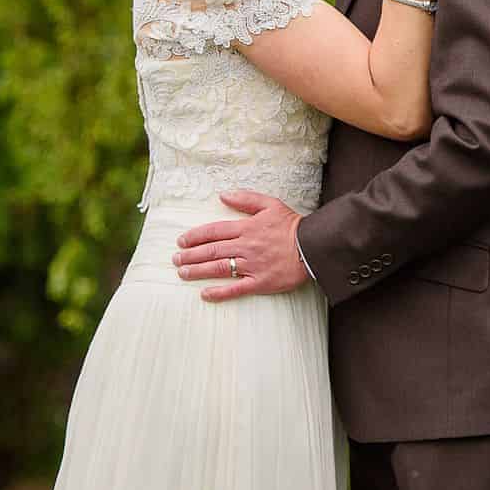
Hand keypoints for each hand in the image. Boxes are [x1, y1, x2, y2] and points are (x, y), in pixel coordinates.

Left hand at [172, 190, 309, 300]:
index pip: (213, 231)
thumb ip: (245, 199)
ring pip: (218, 268)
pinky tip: (205, 294)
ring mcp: (252, 265)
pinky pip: (236, 289)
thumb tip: (223, 195)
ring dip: (198, 271)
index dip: (195, 236)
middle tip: (175, 259)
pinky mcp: (260, 282)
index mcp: (246, 228)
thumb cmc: (292, 225)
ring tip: (182, 273)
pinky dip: (219, 292)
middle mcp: (245, 247)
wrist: (314, 247)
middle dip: (190, 255)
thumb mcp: (270, 204)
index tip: (181, 241)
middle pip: (211, 250)